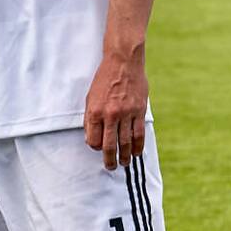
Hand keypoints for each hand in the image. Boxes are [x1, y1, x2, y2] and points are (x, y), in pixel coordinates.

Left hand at [84, 49, 148, 169]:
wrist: (123, 62)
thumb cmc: (104, 80)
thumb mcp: (90, 97)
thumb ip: (91, 118)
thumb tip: (93, 138)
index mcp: (95, 111)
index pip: (93, 140)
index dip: (95, 147)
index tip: (99, 149)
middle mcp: (110, 114)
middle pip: (110, 145)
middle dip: (110, 159)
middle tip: (110, 167)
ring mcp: (126, 113)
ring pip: (126, 142)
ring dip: (125, 156)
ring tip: (124, 164)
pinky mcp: (139, 111)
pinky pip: (139, 133)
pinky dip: (138, 146)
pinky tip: (136, 153)